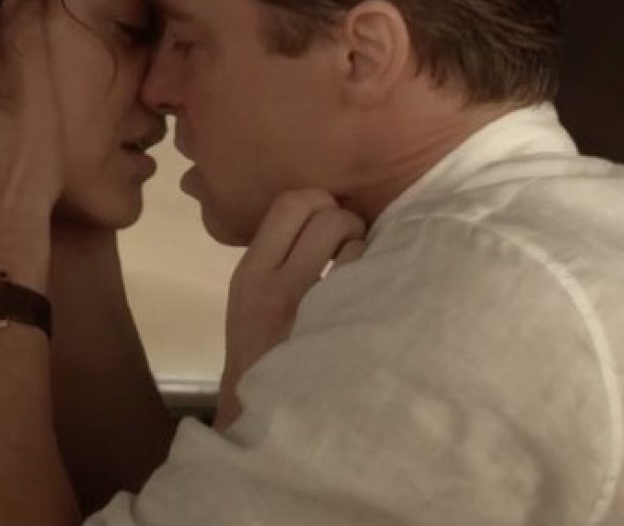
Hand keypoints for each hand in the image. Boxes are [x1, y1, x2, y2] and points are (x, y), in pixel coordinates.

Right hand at [215, 189, 366, 428]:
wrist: (260, 420)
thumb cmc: (260, 356)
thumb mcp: (248, 301)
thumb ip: (274, 260)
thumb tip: (319, 215)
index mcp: (250, 273)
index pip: (289, 203)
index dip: (317, 202)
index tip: (324, 223)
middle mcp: (275, 283)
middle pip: (322, 211)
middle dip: (344, 219)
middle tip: (348, 243)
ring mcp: (308, 304)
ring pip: (348, 237)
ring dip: (361, 245)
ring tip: (360, 270)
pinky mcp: (339, 326)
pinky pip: (365, 273)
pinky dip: (375, 274)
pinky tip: (370, 295)